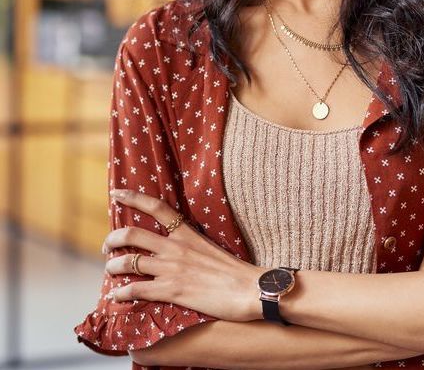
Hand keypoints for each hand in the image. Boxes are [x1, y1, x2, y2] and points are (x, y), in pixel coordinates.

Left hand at [103, 189, 264, 320]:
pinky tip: (116, 296)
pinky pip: (136, 290)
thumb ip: (190, 244)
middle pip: (133, 234)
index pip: (156, 207)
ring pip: (129, 262)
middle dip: (113, 238)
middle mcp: (175, 247)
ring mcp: (172, 268)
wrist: (248, 289)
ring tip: (110, 270)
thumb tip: (178, 246)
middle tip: (108, 246)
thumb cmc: (233, 270)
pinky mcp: (171, 291)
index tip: (116, 193)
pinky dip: (121, 293)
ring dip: (113, 266)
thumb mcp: (209, 246)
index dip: (132, 198)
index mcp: (186, 232)